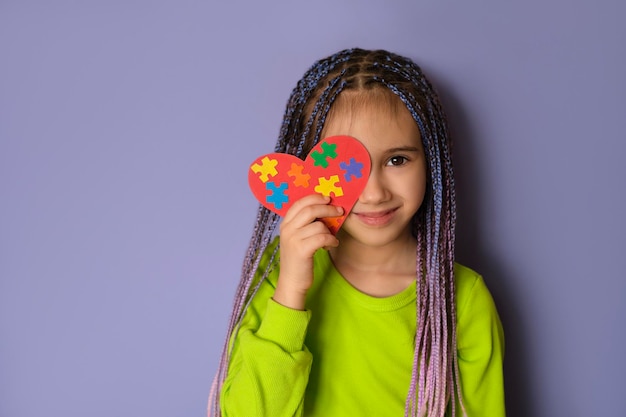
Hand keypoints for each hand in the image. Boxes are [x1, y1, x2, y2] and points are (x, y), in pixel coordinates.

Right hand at [273, 194, 342, 309]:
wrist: (292, 282)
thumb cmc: (298, 259)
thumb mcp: (297, 238)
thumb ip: (305, 224)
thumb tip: (325, 209)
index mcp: (285, 224)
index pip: (300, 202)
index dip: (315, 198)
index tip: (328, 199)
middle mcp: (287, 229)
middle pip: (310, 210)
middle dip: (328, 208)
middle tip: (339, 211)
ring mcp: (293, 239)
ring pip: (319, 225)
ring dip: (330, 230)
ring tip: (331, 238)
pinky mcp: (301, 250)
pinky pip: (322, 237)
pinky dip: (331, 240)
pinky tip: (332, 244)